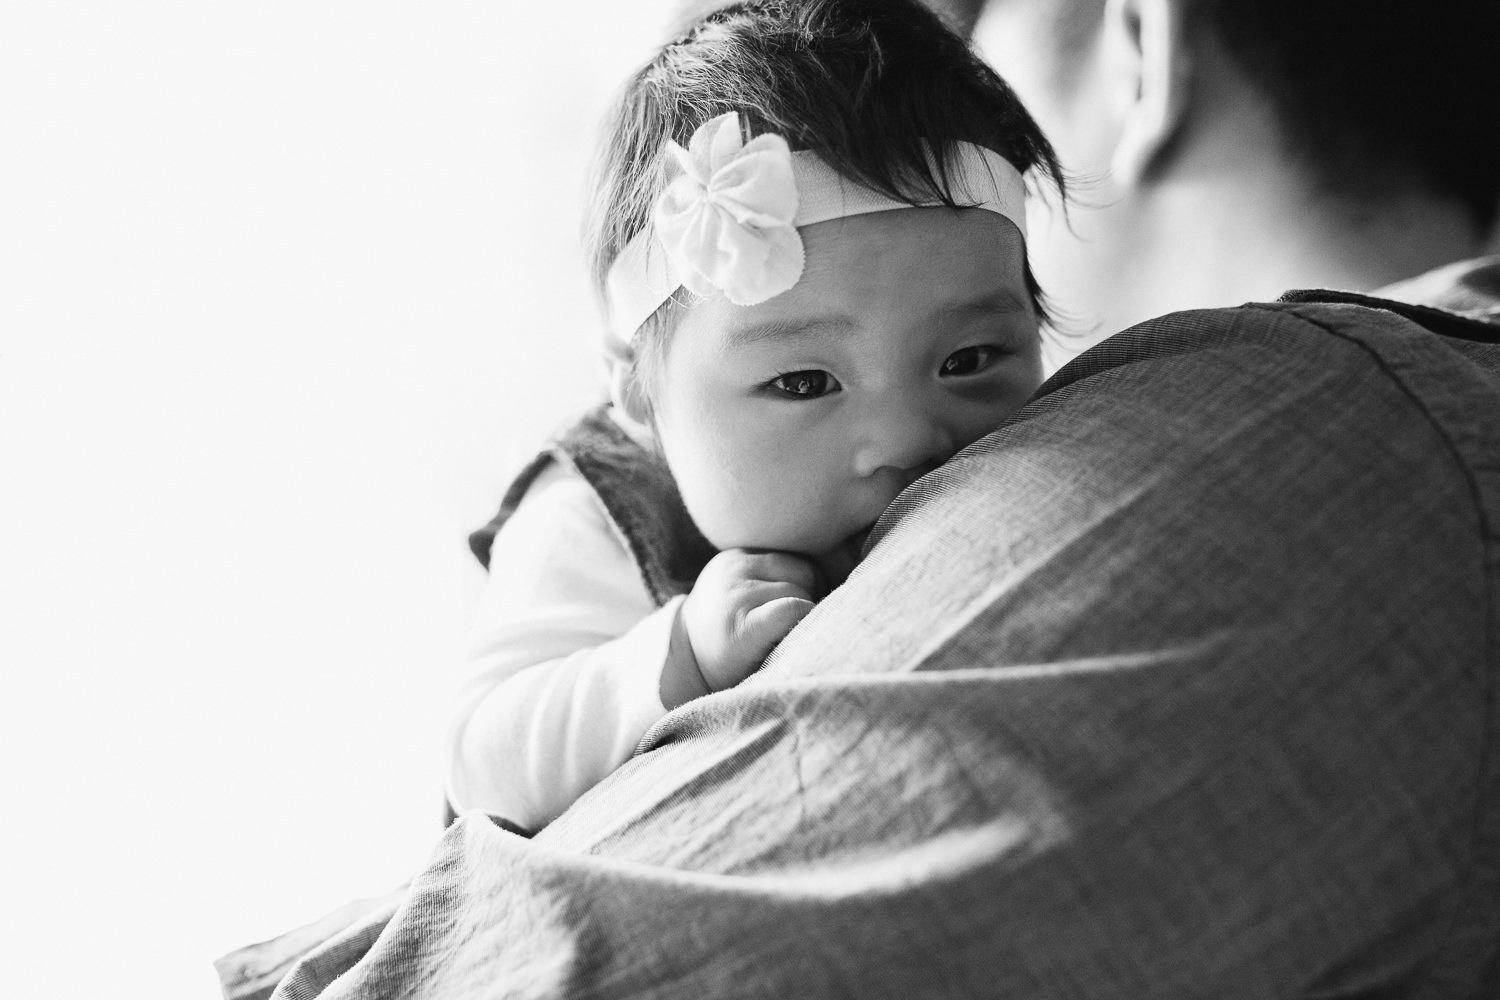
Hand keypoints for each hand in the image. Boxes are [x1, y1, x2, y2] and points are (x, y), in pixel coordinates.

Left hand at [671, 549, 816, 700]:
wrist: (689, 641)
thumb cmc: (737, 666)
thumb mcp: (765, 672)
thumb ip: (796, 648)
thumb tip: (833, 623)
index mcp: (739, 630)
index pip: (793, 608)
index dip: (809, 617)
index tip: (808, 631)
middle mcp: (733, 593)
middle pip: (799, 588)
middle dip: (807, 606)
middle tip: (796, 625)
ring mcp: (732, 568)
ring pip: (798, 567)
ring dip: (803, 585)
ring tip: (790, 606)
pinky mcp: (735, 554)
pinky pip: (783, 556)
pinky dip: (790, 573)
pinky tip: (777, 591)